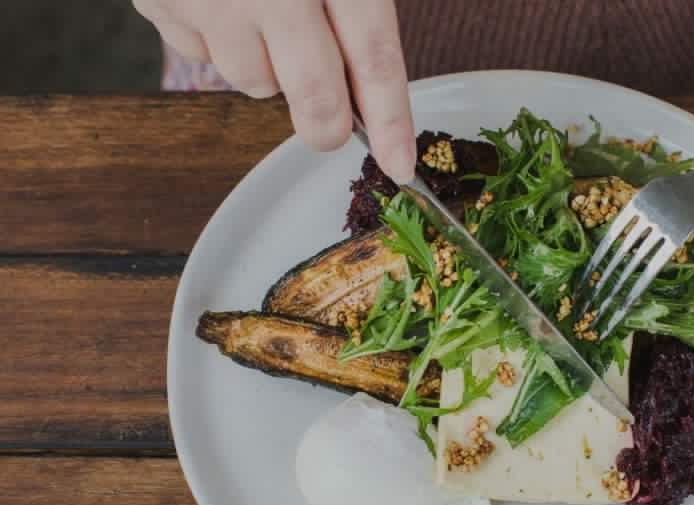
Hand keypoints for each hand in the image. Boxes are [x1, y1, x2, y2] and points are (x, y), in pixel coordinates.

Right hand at [135, 0, 415, 181]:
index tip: (400, 165)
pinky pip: (203, 58)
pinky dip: (220, 42)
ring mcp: (208, 0)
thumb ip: (357, 3)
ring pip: (256, 84)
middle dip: (330, 124)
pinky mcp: (159, 4)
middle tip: (333, 122)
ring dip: (269, 69)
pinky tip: (219, 0)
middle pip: (314, 95)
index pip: (373, 58)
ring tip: (261, 11)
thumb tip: (372, 79)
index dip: (392, 120)